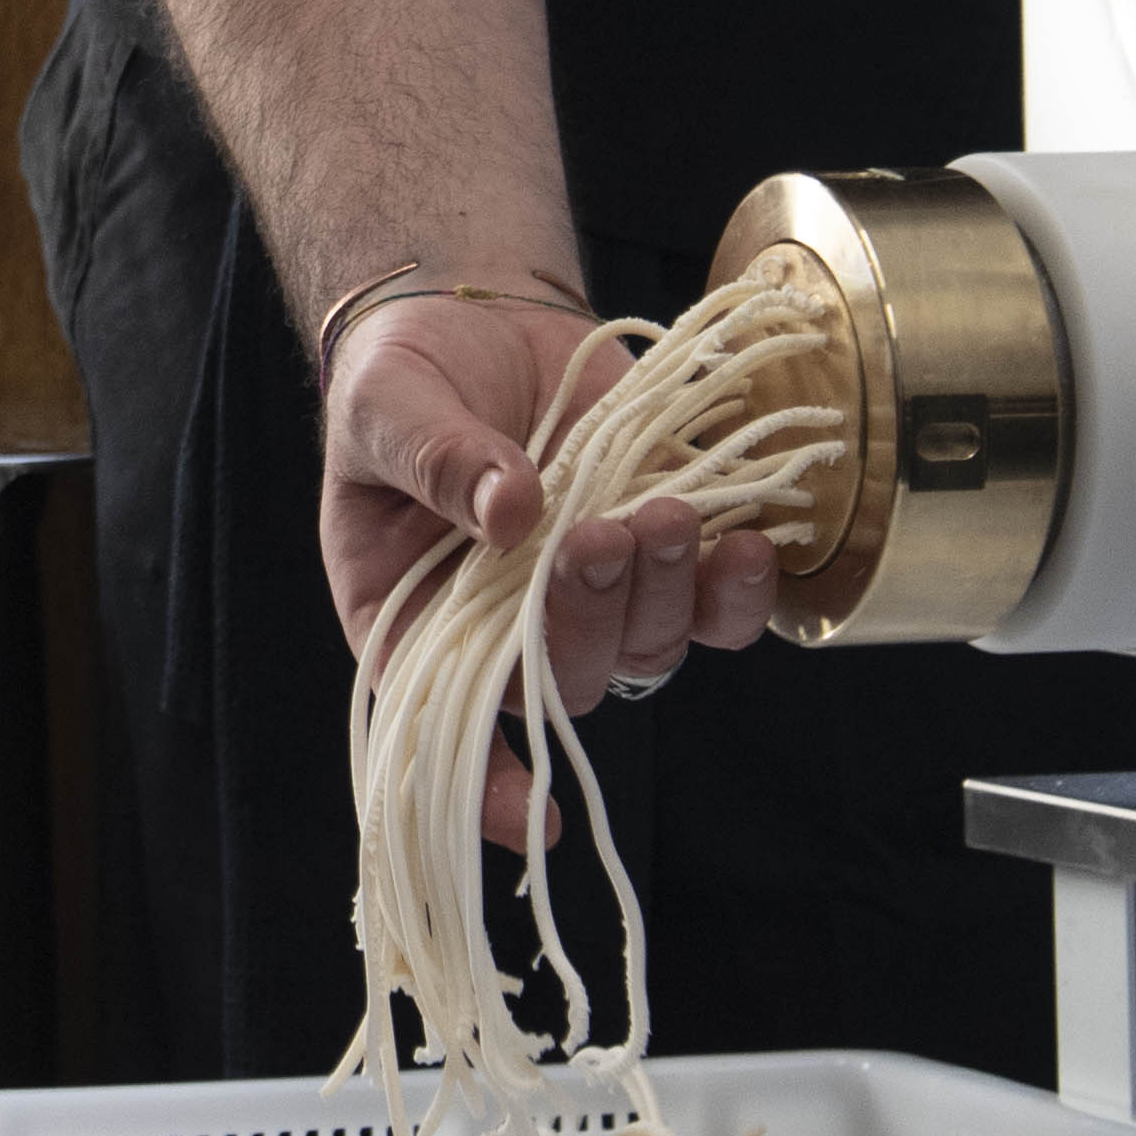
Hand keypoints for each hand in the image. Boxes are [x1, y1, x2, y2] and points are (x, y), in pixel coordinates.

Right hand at [322, 293, 782, 849]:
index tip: (532, 819)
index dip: (485, 783)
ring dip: (666, 594)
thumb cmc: (405, 373)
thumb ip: (436, 456)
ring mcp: (589, 596)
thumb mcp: (386, 404)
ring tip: (668, 512)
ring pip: (646, 650)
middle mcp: (504, 628)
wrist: (479, 315)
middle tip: (599, 532)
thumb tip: (510, 510)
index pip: (439, 720)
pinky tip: (750, 543)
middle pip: (562, 681)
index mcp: (412, 615)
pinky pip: (715, 612)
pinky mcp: (658, 555)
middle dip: (588, 621)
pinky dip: (738, 591)